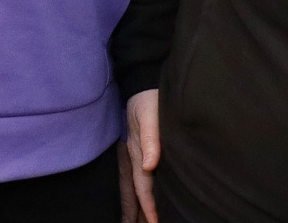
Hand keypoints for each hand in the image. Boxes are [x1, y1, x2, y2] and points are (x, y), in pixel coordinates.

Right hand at [126, 90, 159, 222]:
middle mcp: (134, 154)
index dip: (148, 205)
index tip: (154, 222)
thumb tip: (149, 164)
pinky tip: (141, 197)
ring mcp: (135, 151)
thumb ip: (151, 139)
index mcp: (137, 150)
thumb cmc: (151, 98)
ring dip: (135, 204)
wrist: (144, 80)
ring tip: (136, 221)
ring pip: (133, 185)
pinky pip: (136, 176)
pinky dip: (137, 191)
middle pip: (133, 189)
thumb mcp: (151, 115)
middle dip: (135, 210)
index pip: (143, 184)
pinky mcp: (139, 147)